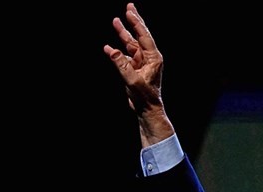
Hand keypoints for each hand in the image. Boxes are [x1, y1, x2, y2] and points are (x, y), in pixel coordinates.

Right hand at [102, 3, 173, 144]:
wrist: (146, 109)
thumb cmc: (145, 97)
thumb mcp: (132, 81)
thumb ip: (121, 65)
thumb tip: (110, 50)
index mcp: (153, 58)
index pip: (144, 36)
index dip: (137, 23)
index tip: (129, 11)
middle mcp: (148, 58)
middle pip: (140, 36)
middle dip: (134, 21)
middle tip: (129, 7)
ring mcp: (141, 63)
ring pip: (131, 44)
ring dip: (123, 34)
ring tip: (116, 21)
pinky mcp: (134, 69)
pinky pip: (124, 56)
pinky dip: (117, 51)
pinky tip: (109, 47)